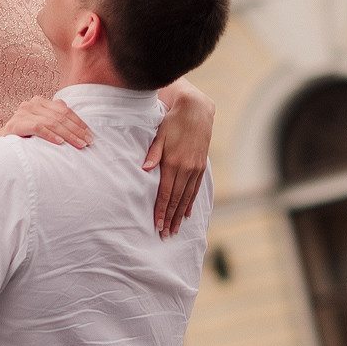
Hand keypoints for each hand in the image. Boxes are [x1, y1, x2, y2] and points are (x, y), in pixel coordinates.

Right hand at [1, 97, 91, 148]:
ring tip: (79, 144)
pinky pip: (38, 128)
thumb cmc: (23, 137)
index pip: (65, 110)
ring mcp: (22, 113)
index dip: (79, 122)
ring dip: (68, 134)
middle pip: (60, 116)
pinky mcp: (16, 125)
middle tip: (88, 142)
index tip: (90, 135)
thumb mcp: (40, 125)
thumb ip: (55, 118)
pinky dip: (50, 135)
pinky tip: (60, 142)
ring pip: (52, 122)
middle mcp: (31, 104)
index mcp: (40, 102)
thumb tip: (75, 119)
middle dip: (77, 130)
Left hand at [143, 82, 214, 235]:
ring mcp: (196, 169)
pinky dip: (191, 202)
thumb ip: (153, 153)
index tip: (157, 225)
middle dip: (170, 218)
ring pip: (187, 197)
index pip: (166, 193)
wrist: (197, 110)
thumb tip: (145, 169)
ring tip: (176, 229)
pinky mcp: (201, 166)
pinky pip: (196, 189)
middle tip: (165, 235)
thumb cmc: (173, 122)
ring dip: (181, 215)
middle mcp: (187, 169)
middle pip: (177, 200)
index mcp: (174, 163)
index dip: (162, 211)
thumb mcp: (160, 135)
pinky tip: (187, 213)